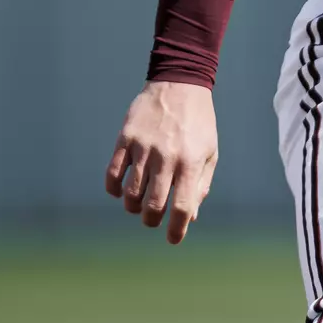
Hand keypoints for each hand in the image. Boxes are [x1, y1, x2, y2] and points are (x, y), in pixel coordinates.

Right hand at [105, 80, 217, 243]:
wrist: (179, 83)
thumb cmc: (198, 122)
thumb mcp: (209, 152)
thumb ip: (200, 185)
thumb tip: (189, 217)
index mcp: (190, 162)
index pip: (182, 206)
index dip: (176, 230)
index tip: (172, 239)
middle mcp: (166, 157)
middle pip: (152, 205)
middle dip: (151, 221)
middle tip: (152, 219)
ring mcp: (144, 147)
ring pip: (130, 194)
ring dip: (133, 207)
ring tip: (138, 204)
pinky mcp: (125, 138)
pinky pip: (112, 174)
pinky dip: (114, 189)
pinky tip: (120, 190)